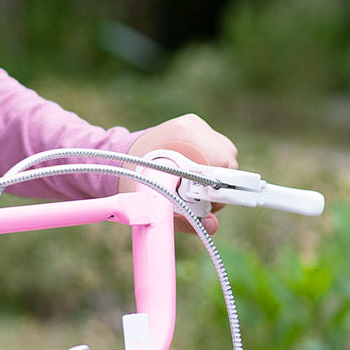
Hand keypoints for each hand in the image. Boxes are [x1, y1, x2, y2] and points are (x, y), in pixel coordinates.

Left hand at [122, 113, 238, 234]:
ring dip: (215, 176)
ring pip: (227, 156)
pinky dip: (211, 165)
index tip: (204, 200)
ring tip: (192, 184)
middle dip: (217, 185)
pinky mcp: (196, 126)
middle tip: (196, 197)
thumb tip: (212, 225)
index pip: (222, 164)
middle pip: (228, 162)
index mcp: (182, 136)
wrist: (121, 157)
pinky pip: (219, 150)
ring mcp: (195, 124)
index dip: (217, 188)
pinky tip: (193, 171)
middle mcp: (192, 126)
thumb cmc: (138, 180)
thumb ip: (187, 219)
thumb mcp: (158, 204)